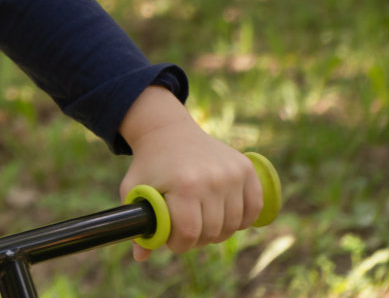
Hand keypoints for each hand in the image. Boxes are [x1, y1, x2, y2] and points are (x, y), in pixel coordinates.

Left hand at [117, 87, 262, 261]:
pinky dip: (242, 218)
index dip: (179, 244)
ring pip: (234, 225)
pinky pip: (254, 209)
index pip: (189, 234)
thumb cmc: (150, 165)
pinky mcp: (246, 169)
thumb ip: (137, 223)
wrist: (168, 131)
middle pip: (213, 233)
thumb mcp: (135, 190)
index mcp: (184, 185)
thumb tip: (140, 257)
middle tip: (186, 228)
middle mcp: (212, 179)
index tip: (172, 237)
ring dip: (218, 229)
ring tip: (202, 219)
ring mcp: (232, 173)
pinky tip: (225, 213)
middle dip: (197, 238)